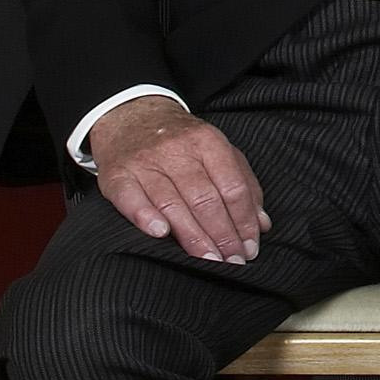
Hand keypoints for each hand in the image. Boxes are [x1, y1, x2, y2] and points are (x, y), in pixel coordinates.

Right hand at [93, 95, 267, 265]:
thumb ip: (244, 184)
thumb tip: (262, 224)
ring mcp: (144, 162)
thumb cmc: (181, 142)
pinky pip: (131, 198)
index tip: (250, 248)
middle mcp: (176, 150)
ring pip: (172, 203)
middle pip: (205, 198)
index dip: (243, 221)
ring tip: (209, 260)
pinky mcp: (116, 175)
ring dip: (193, 236)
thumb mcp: (218, 151)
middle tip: (233, 262)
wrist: (130, 117)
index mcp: (208, 142)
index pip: (232, 186)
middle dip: (222, 234)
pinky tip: (161, 234)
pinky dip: (145, 217)